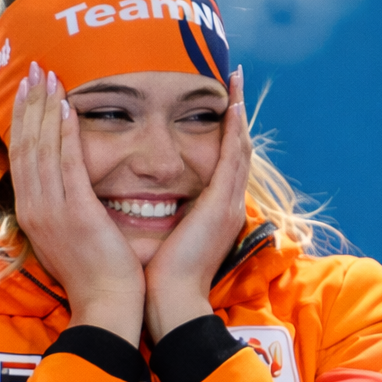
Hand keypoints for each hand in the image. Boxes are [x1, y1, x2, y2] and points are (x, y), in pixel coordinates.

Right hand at [10, 62, 144, 342]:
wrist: (106, 305)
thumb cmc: (97, 274)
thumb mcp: (71, 236)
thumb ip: (65, 207)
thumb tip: (67, 185)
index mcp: (32, 214)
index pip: (23, 157)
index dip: (24, 121)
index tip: (30, 92)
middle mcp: (35, 209)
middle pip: (26, 146)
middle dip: (29, 105)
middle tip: (35, 70)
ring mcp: (52, 211)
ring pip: (41, 149)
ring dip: (44, 109)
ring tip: (48, 77)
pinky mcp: (76, 213)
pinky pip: (67, 164)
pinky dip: (64, 133)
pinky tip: (67, 107)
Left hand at [143, 66, 251, 341]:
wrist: (170, 303)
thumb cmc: (159, 277)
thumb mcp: (165, 237)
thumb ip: (163, 214)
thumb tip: (142, 198)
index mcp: (214, 212)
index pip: (223, 162)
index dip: (224, 132)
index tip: (221, 104)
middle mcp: (228, 203)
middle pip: (238, 148)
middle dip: (238, 113)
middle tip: (235, 78)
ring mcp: (229, 203)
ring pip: (240, 146)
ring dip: (239, 111)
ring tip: (236, 80)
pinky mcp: (222, 205)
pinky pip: (232, 158)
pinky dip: (234, 130)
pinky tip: (231, 104)